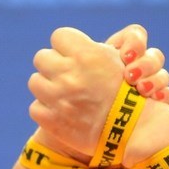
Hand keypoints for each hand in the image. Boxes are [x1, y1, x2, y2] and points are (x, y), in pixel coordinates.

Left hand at [29, 26, 168, 156]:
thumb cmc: (128, 92)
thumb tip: (68, 46)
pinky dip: (46, 110)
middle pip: (41, 57)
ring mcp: (58, 98)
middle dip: (52, 65)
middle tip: (65, 75)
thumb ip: (90, 50)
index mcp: (87, 55)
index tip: (72, 55)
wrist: (134, 131)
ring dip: (46, 87)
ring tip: (61, 94)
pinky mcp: (52, 120)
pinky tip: (61, 112)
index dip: (66, 46)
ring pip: (35, 81)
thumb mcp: (116, 60)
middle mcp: (69, 74)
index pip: (59, 36)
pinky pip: (35, 107)